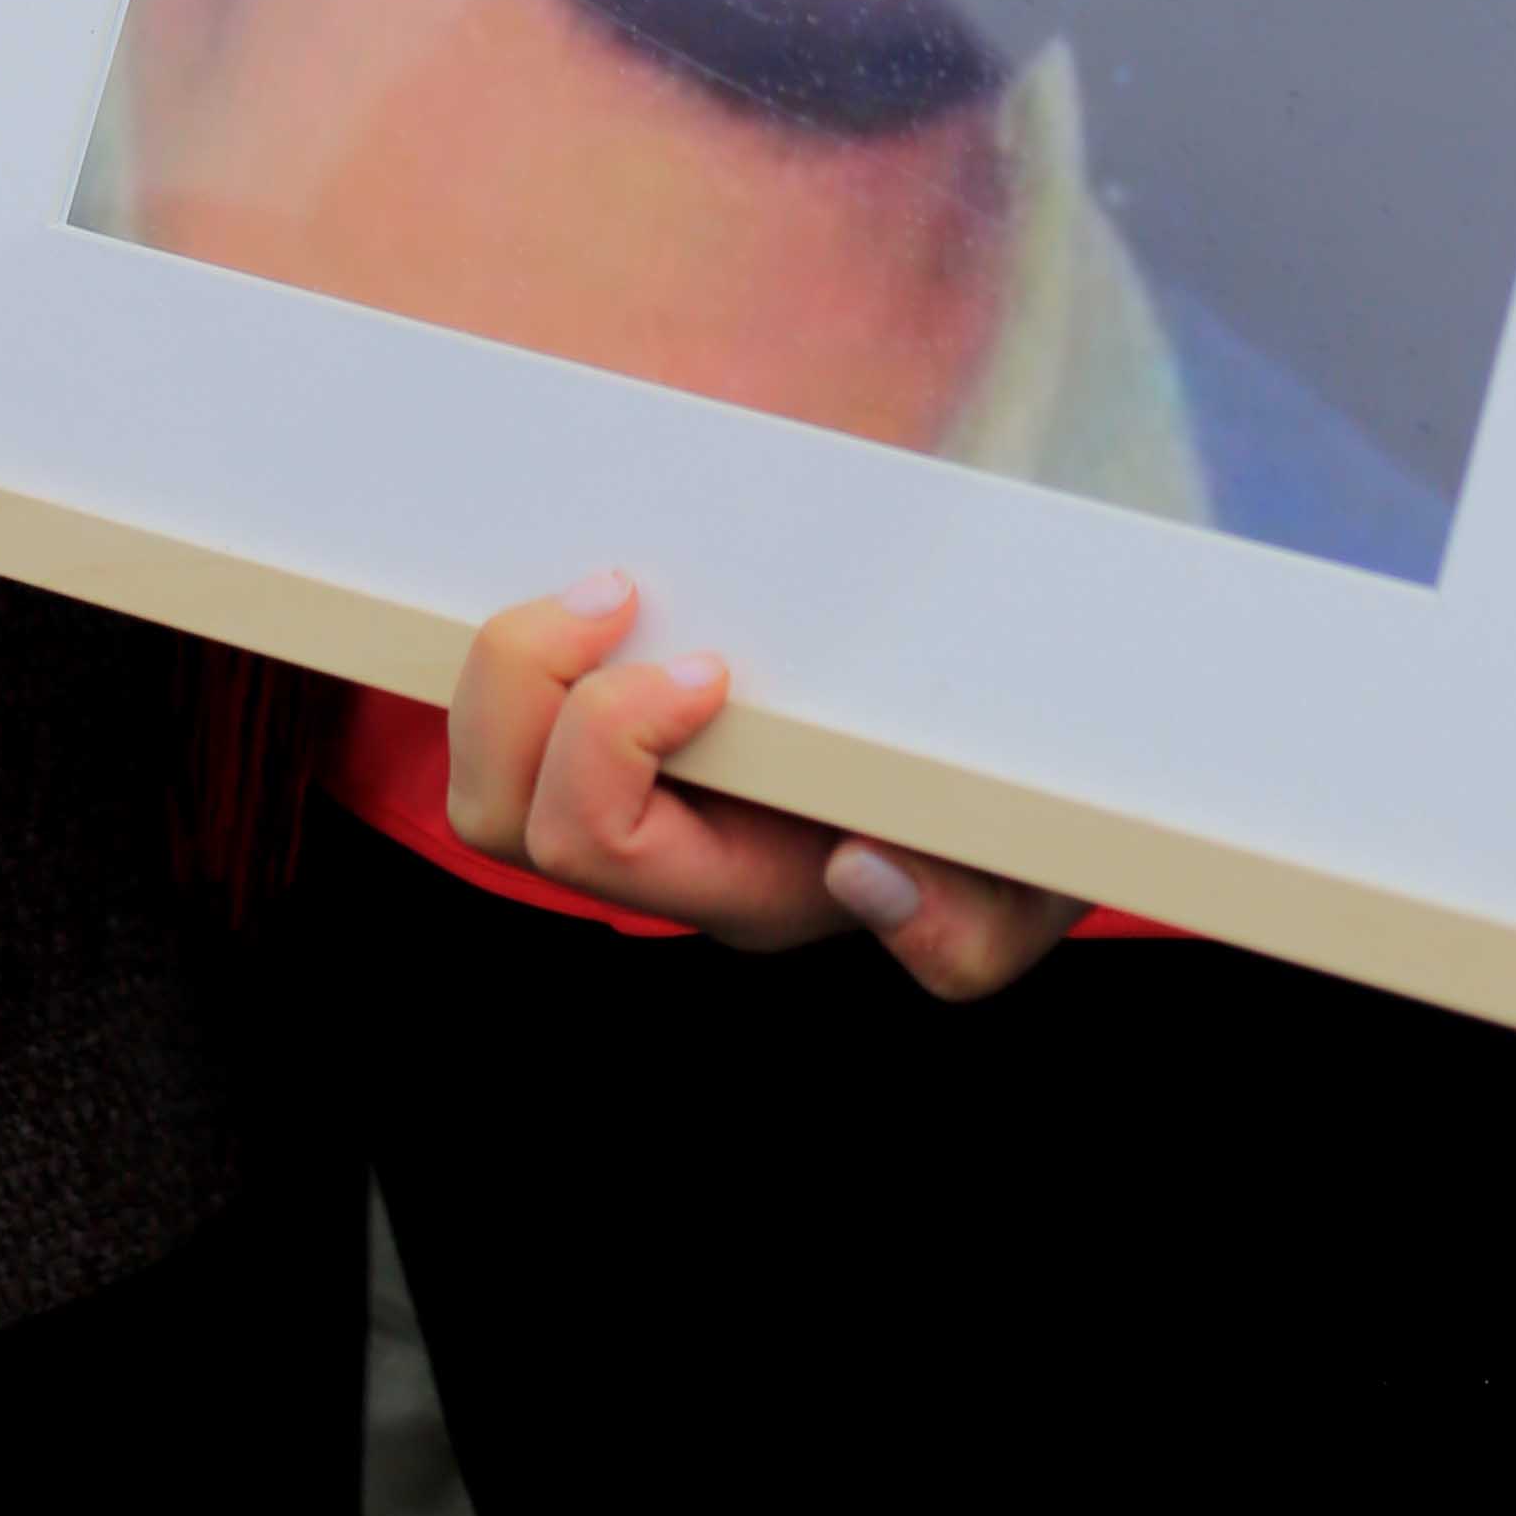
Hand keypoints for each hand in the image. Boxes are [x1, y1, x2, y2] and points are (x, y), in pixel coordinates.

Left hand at [447, 573, 1075, 999]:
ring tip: (605, 588)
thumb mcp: (1031, 890)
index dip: (609, 738)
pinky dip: (521, 653)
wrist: (1016, 769)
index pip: (597, 839)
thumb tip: (856, 876)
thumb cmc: (1016, 829)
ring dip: (507, 663)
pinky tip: (590, 587)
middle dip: (524, 682)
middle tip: (620, 591)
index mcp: (749, 889)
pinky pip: (512, 722)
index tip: (711, 665)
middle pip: (500, 817)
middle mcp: (673, 858)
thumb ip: (966, 928)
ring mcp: (640, 800)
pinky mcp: (625, 738)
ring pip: (484, 775)